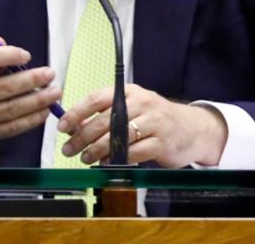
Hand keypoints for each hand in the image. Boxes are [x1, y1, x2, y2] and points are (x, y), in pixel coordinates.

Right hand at [0, 36, 60, 157]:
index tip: (26, 55)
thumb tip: (2, 42)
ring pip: (11, 110)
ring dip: (37, 101)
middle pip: (3, 88)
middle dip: (31, 80)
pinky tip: (44, 111)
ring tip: (54, 93)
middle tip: (49, 74)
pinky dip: (31, 120)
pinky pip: (11, 128)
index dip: (7, 56)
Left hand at [56, 84, 227, 167]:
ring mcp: (154, 122)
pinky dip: (117, 159)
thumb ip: (105, 116)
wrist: (191, 129)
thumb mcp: (131, 109)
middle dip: (82, 136)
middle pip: (105, 119)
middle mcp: (142, 103)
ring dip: (97, 150)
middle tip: (69, 148)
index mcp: (130, 92)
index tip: (62, 126)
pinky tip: (107, 163)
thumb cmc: (154, 119)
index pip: (97, 98)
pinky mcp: (162, 142)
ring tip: (86, 158)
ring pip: (118, 136)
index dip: (77, 112)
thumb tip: (74, 128)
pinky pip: (134, 152)